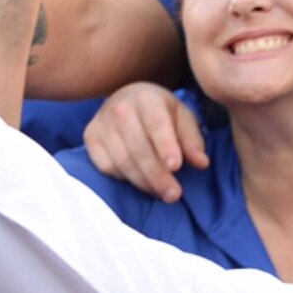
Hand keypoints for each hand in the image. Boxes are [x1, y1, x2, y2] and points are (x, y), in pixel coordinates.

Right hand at [83, 82, 206, 201]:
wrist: (128, 100)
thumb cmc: (160, 112)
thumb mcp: (182, 117)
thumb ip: (192, 139)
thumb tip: (201, 163)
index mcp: (146, 98)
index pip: (156, 124)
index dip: (165, 146)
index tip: (176, 167)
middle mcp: (120, 108)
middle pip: (138, 148)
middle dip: (157, 175)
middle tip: (174, 195)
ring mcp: (101, 123)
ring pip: (122, 161)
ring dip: (144, 182)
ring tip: (162, 193)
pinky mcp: (90, 137)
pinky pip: (107, 166)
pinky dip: (126, 178)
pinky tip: (141, 180)